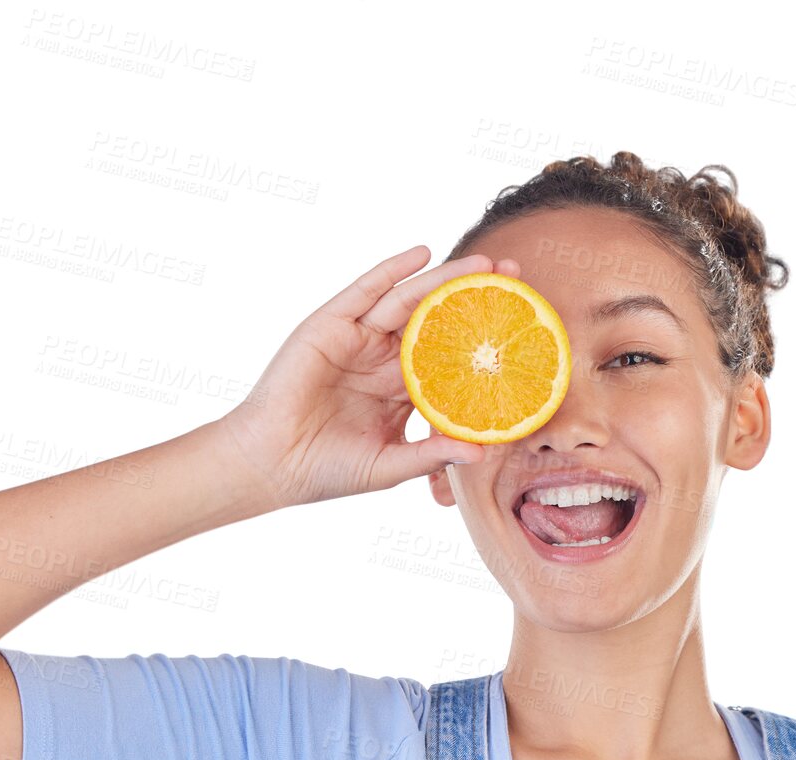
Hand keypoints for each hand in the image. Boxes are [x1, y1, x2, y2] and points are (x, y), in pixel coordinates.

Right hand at [218, 245, 522, 507]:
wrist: (271, 465)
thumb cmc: (326, 470)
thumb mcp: (391, 464)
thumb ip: (433, 454)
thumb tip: (484, 452)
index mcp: (401, 391)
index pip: (451, 358)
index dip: (485, 342)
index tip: (524, 330)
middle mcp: (382, 359)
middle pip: (438, 319)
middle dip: (476, 299)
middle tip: (516, 279)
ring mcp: (357, 339)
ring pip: (408, 300)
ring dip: (446, 279)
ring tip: (484, 264)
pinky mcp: (331, 325)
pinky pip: (366, 290)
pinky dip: (393, 270)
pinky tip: (422, 253)